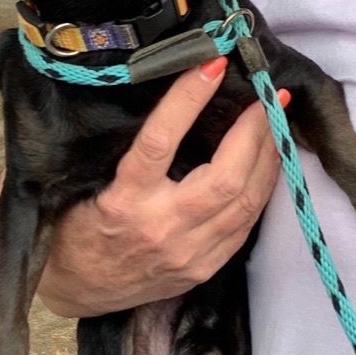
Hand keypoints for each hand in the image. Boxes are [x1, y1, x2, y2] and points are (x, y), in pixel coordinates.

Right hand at [35, 57, 286, 316]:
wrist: (78, 290)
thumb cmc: (77, 229)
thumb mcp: (86, 186)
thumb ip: (117, 154)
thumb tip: (153, 100)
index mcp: (123, 201)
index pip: (160, 142)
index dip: (188, 100)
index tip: (212, 64)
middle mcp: (160, 227)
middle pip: (223, 178)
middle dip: (253, 132)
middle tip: (269, 97)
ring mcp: (187, 253)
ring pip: (244, 202)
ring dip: (267, 158)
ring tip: (277, 124)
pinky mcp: (203, 268)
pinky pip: (245, 226)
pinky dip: (262, 191)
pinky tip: (269, 165)